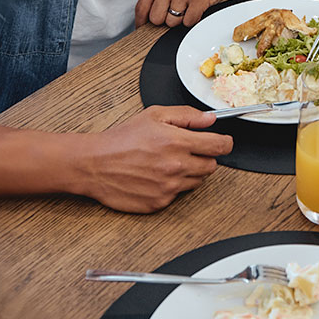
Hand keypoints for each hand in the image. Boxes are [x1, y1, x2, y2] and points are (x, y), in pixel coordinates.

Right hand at [65, 106, 231, 211]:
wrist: (93, 164)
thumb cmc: (120, 139)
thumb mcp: (154, 115)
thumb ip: (186, 115)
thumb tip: (209, 119)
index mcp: (177, 142)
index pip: (220, 146)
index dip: (224, 142)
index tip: (223, 142)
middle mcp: (177, 166)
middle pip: (212, 166)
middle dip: (204, 157)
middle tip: (188, 151)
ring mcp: (169, 187)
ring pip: (197, 181)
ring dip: (190, 172)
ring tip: (168, 163)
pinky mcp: (159, 203)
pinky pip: (178, 195)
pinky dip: (172, 186)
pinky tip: (156, 176)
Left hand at [136, 0, 239, 26]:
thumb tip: (152, 12)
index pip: (141, 7)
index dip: (140, 21)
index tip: (142, 27)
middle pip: (156, 19)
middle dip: (165, 19)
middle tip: (174, 12)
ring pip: (173, 23)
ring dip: (181, 19)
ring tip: (188, 5)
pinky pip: (189, 22)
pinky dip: (193, 18)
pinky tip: (197, 6)